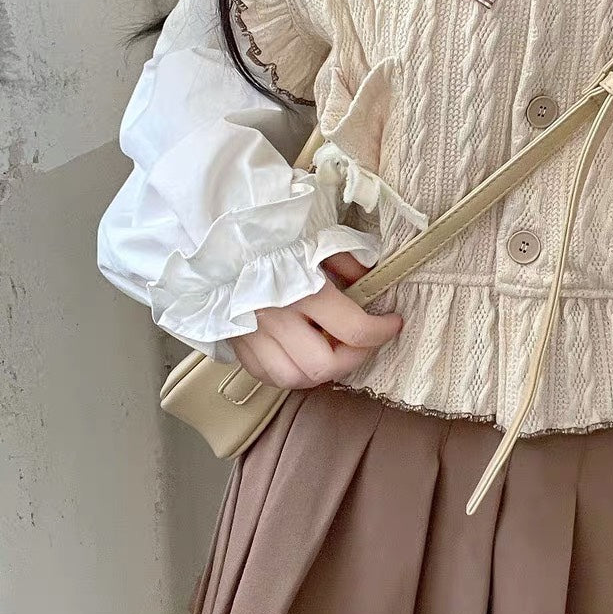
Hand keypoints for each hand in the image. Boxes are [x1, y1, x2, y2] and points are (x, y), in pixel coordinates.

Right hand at [230, 253, 401, 388]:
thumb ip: (349, 261)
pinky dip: (289, 372)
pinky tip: (302, 355)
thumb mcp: (318, 239)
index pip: (355, 330)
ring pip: (294, 377)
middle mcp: (276, 318)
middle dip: (353, 358)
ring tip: (334, 351)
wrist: (220, 237)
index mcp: (303, 290)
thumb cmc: (272, 236)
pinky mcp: (236, 342)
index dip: (382, 331)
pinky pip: (266, 374)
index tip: (392, 323)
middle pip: (324, 365)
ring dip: (321, 371)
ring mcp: (253, 334)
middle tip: (364, 343)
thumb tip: (371, 279)